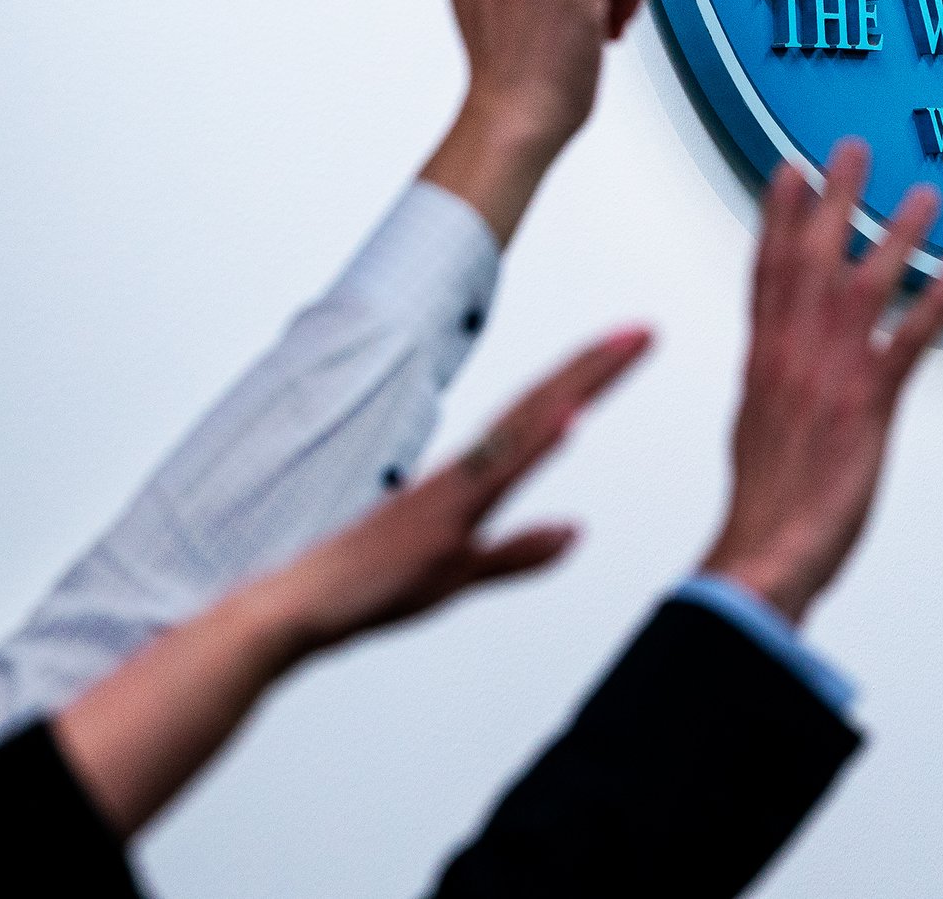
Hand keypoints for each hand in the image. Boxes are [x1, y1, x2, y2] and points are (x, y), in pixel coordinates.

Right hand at [264, 326, 651, 651]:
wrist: (296, 613)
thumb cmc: (368, 592)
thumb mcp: (461, 575)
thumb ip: (519, 552)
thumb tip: (577, 532)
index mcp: (470, 481)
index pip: (540, 417)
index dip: (585, 381)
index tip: (628, 349)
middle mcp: (463, 473)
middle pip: (539, 405)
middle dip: (594, 366)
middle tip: (645, 330)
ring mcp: (449, 492)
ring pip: (522, 427)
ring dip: (572, 386)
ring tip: (618, 351)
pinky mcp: (435, 521)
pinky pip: (491, 478)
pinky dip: (532, 445)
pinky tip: (569, 419)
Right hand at [700, 139, 942, 624]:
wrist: (766, 552)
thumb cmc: (765, 502)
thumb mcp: (756, 423)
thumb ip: (773, 378)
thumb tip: (779, 357)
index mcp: (762, 358)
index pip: (767, 269)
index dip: (778, 215)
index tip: (790, 169)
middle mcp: (792, 353)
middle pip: (811, 256)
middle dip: (834, 197)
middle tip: (853, 148)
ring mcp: (831, 374)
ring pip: (866, 285)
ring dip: (897, 235)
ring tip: (925, 194)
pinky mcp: (869, 406)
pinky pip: (907, 341)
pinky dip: (936, 302)